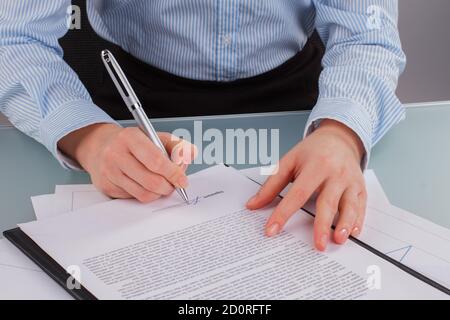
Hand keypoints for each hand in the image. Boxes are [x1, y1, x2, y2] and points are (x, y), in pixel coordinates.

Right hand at [58, 123, 196, 201]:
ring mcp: (109, 172)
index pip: (156, 161)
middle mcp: (116, 154)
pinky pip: (133, 198)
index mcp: (130, 137)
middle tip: (174, 185)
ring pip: (143, 194)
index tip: (183, 181)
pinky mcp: (106, 186)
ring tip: (161, 185)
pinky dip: (145, 194)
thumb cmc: (134, 143)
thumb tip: (191, 154)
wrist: (100, 146)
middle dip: (168, 187)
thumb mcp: (156, 137)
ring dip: (158, 193)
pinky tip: (144, 184)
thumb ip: (177, 146)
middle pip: (151, 181)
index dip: (173, 173)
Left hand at [246, 119, 366, 250]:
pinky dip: (358, 220)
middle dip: (322, 225)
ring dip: (345, 224)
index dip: (284, 213)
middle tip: (317, 245)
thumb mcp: (289, 162)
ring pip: (349, 205)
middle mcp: (335, 173)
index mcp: (315, 166)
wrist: (339, 138)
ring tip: (338, 240)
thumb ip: (271, 184)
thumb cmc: (312, 151)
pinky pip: (361, 206)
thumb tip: (252, 205)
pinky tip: (354, 232)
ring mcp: (350, 181)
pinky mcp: (361, 188)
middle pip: (327, 201)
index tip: (272, 230)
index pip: (297, 193)